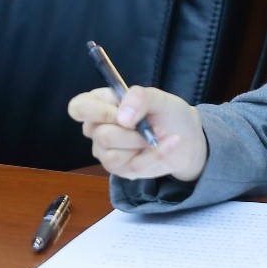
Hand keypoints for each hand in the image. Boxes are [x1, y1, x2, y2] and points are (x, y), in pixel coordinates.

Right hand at [68, 85, 207, 181]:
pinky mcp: (120, 169)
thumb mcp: (158, 97)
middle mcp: (96, 127)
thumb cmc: (167, 113)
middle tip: (152, 127)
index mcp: (99, 103)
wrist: (188, 139)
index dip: (98, 113)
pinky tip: (168, 144)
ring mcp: (105, 151)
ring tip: (159, 136)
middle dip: (132, 134)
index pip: (79, 108)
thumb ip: (139, 98)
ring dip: (142, 146)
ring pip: (113, 156)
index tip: (124, 117)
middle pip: (101, 135)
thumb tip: (123, 119)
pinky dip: (154, 156)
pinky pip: (131, 167)